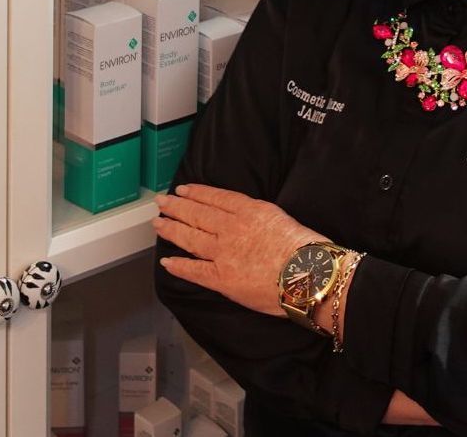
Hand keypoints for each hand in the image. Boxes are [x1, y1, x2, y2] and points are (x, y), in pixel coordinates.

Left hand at [153, 184, 325, 316]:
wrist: (308, 274)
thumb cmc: (304, 247)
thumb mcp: (280, 217)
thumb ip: (257, 215)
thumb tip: (244, 217)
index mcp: (249, 210)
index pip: (216, 198)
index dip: (197, 193)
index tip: (183, 189)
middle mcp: (231, 228)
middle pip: (197, 214)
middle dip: (177, 206)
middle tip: (161, 202)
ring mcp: (223, 253)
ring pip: (190, 238)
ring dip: (172, 229)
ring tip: (158, 223)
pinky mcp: (221, 279)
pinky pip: (194, 271)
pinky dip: (178, 266)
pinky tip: (166, 262)